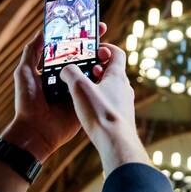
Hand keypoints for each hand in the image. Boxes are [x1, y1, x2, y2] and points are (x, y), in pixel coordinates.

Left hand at [1, 22, 108, 161]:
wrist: (36, 131)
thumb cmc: (27, 102)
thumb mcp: (24, 72)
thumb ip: (32, 51)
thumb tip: (42, 31)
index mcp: (53, 70)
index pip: (67, 48)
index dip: (76, 36)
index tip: (84, 23)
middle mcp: (66, 77)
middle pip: (82, 56)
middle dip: (92, 42)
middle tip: (101, 28)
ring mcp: (77, 89)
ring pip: (92, 69)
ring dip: (100, 57)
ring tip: (105, 47)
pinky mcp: (85, 100)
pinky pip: (96, 87)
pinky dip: (102, 77)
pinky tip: (108, 67)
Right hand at [60, 44, 148, 175]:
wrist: (116, 143)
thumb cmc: (100, 114)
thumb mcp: (79, 88)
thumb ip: (71, 73)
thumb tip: (66, 69)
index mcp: (117, 76)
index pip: (117, 53)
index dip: (105, 48)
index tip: (92, 50)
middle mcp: (124, 88)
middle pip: (112, 70)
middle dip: (96, 68)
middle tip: (82, 70)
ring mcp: (124, 103)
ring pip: (111, 87)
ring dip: (97, 85)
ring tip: (81, 90)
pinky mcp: (121, 117)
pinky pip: (110, 102)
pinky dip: (99, 100)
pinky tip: (87, 109)